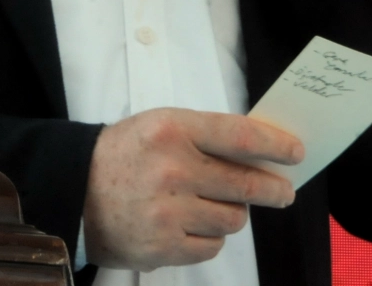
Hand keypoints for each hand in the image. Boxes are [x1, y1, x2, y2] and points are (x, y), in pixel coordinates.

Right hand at [82, 108, 303, 271]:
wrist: (75, 189)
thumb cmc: (127, 153)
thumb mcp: (163, 125)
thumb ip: (208, 135)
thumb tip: (262, 152)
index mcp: (173, 130)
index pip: (240, 136)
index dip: (275, 145)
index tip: (296, 153)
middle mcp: (172, 171)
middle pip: (245, 184)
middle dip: (273, 189)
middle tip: (283, 192)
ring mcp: (167, 213)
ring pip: (233, 219)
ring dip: (234, 213)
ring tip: (218, 205)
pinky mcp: (162, 247)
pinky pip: (212, 246)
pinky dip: (211, 237)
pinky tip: (195, 225)